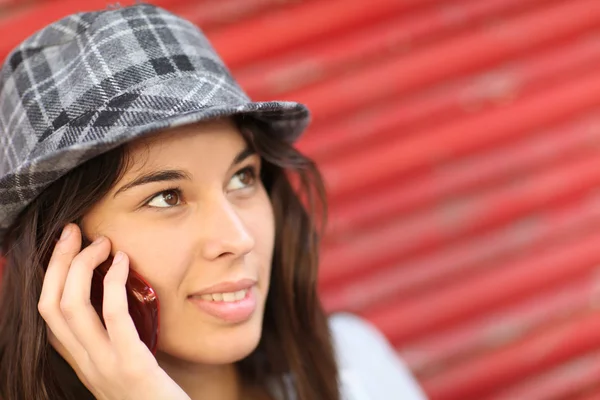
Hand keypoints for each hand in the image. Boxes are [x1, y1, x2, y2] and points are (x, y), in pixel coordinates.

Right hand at [38, 224, 189, 399]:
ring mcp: (104, 365)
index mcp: (81, 360)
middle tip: (74, 231)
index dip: (51, 275)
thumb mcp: (123, 364)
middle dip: (58, 262)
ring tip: (101, 242)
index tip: (66, 245)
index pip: (48, 314)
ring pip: (70, 307)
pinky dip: (113, 284)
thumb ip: (113, 338)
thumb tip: (115, 295)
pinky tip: (124, 263)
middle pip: (51, 304)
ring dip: (81, 266)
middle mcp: (85, 363)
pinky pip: (113, 317)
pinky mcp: (131, 365)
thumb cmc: (153, 393)